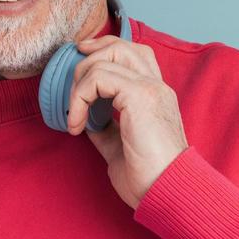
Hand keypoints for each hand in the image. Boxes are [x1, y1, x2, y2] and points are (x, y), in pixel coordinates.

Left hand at [67, 32, 188, 208]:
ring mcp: (151, 88)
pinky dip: (80, 98)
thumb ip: (106, 129)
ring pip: (108, 56)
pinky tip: (78, 125)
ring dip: (80, 82)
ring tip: (74, 113)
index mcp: (155, 95)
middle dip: (88, 57)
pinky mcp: (140, 96)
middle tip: (69, 84)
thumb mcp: (120, 147)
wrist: (168, 193)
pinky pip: (99, 78)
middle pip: (120, 46)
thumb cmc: (149, 178)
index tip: (79, 66)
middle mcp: (156, 86)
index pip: (132, 54)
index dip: (102, 52)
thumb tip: (87, 121)